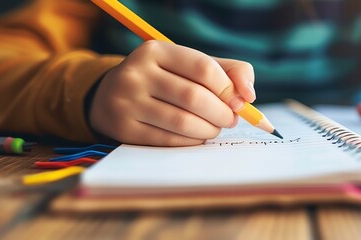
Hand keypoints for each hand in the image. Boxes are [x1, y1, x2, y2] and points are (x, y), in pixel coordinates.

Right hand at [89, 40, 255, 145]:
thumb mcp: (189, 66)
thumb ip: (228, 72)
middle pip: (194, 97)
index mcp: (155, 51)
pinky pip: (169, 140)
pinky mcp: (124, 129)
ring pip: (183, 122)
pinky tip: (198, 137)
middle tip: (231, 120)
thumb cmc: (165, 81)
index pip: (203, 68)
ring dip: (209, 130)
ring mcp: (127, 102)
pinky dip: (192, 141)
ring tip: (216, 128)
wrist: (111, 98)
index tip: (239, 102)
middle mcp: (136, 73)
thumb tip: (249, 95)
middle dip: (222, 113)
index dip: (229, 88)